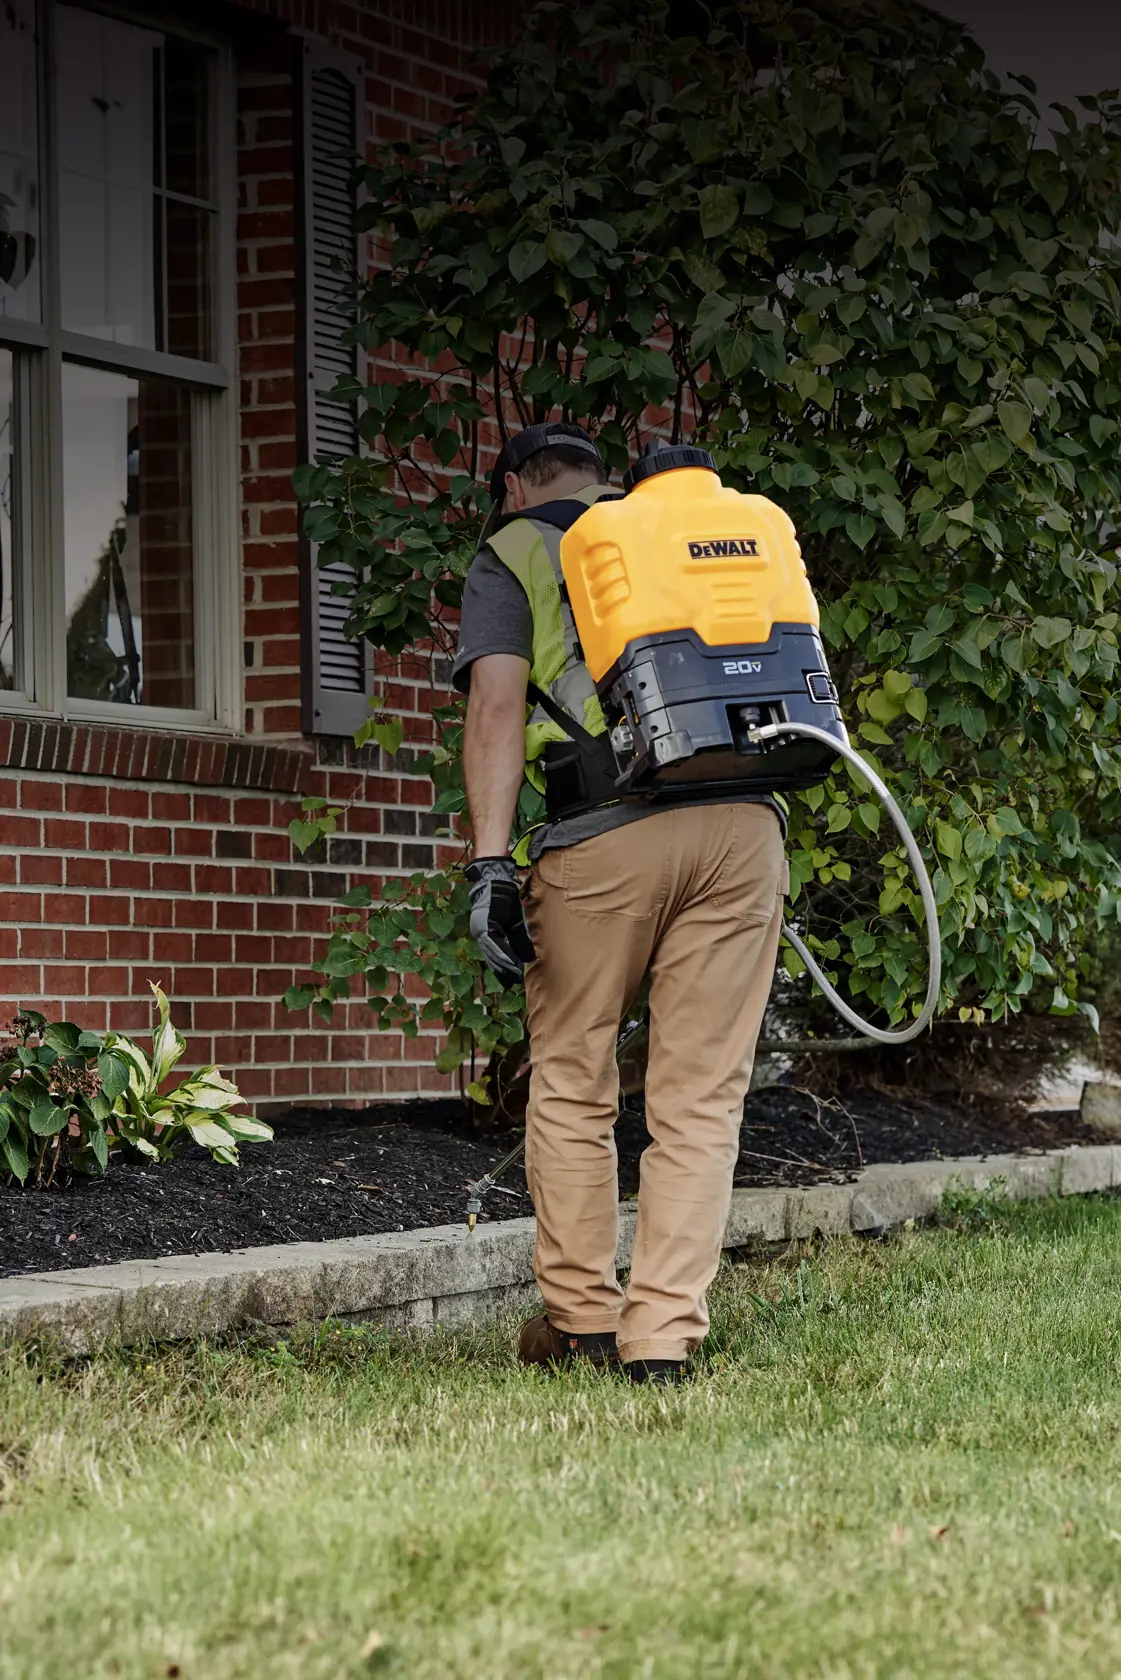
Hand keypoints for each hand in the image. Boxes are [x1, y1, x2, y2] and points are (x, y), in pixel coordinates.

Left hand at [464, 856, 534, 986]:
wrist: (497, 881)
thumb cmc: (504, 898)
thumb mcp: (514, 922)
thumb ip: (518, 940)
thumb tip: (528, 958)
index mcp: (486, 932)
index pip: (494, 954)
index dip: (502, 967)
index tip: (510, 980)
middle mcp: (480, 932)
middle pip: (492, 956)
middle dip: (502, 970)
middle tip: (512, 983)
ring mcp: (480, 929)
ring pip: (492, 952)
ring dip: (504, 965)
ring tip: (513, 976)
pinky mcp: (485, 925)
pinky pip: (495, 944)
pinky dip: (503, 954)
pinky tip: (511, 963)